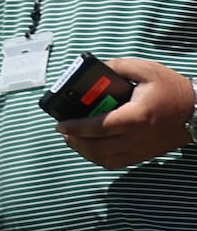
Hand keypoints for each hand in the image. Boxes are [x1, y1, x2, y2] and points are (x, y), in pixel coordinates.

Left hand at [63, 58, 196, 167]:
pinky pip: (119, 162)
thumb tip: (93, 72)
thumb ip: (116, 67)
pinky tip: (92, 147)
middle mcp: (138, 137)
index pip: (100, 127)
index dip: (76, 128)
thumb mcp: (143, 69)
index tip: (59, 124)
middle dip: (76, 142)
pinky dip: (101, 158)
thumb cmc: (171, 88)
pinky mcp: (146, 154)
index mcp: (136, 116)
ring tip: (73, 139)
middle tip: (62, 132)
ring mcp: (143, 149)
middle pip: (99, 148)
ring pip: (107, 160)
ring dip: (86, 152)